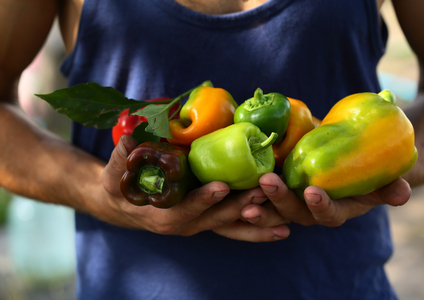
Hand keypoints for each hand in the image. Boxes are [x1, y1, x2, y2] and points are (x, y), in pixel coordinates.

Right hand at [101, 135, 289, 241]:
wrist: (124, 207)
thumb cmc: (119, 188)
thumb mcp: (114, 175)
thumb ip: (120, 158)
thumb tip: (127, 140)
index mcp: (163, 215)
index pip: (186, 209)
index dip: (202, 199)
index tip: (222, 186)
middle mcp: (185, 225)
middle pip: (217, 219)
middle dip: (240, 206)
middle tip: (263, 192)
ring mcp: (199, 224)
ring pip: (231, 227)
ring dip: (256, 222)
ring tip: (284, 219)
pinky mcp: (209, 219)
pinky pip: (235, 227)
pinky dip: (256, 228)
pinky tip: (281, 228)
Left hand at [241, 172, 410, 226]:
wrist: (339, 158)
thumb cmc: (359, 168)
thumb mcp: (375, 175)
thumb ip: (386, 185)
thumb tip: (402, 192)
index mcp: (332, 210)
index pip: (326, 214)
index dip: (320, 205)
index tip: (313, 191)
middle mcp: (306, 211)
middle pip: (291, 213)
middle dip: (279, 200)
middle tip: (267, 183)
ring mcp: (287, 203)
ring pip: (270, 210)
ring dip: (257, 204)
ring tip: (242, 198)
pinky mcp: (272, 190)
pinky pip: (256, 196)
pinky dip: (244, 194)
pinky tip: (231, 186)